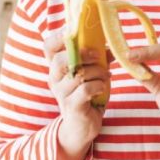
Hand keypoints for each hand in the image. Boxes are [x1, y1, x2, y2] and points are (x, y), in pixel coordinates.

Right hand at [44, 34, 109, 157]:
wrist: (81, 126)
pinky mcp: (72, 106)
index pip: (48, 46)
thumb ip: (97, 58)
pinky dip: (98, 85)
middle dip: (82, 54)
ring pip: (78, 75)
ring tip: (106, 75)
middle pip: (60, 60)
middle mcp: (54, 79)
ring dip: (97, 72)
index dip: (59, 36)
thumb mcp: (90, 73)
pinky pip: (85, 89)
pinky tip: (102, 88)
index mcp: (56, 67)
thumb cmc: (86, 95)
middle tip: (98, 55)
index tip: (77, 33)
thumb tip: (111, 45)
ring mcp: (61, 93)